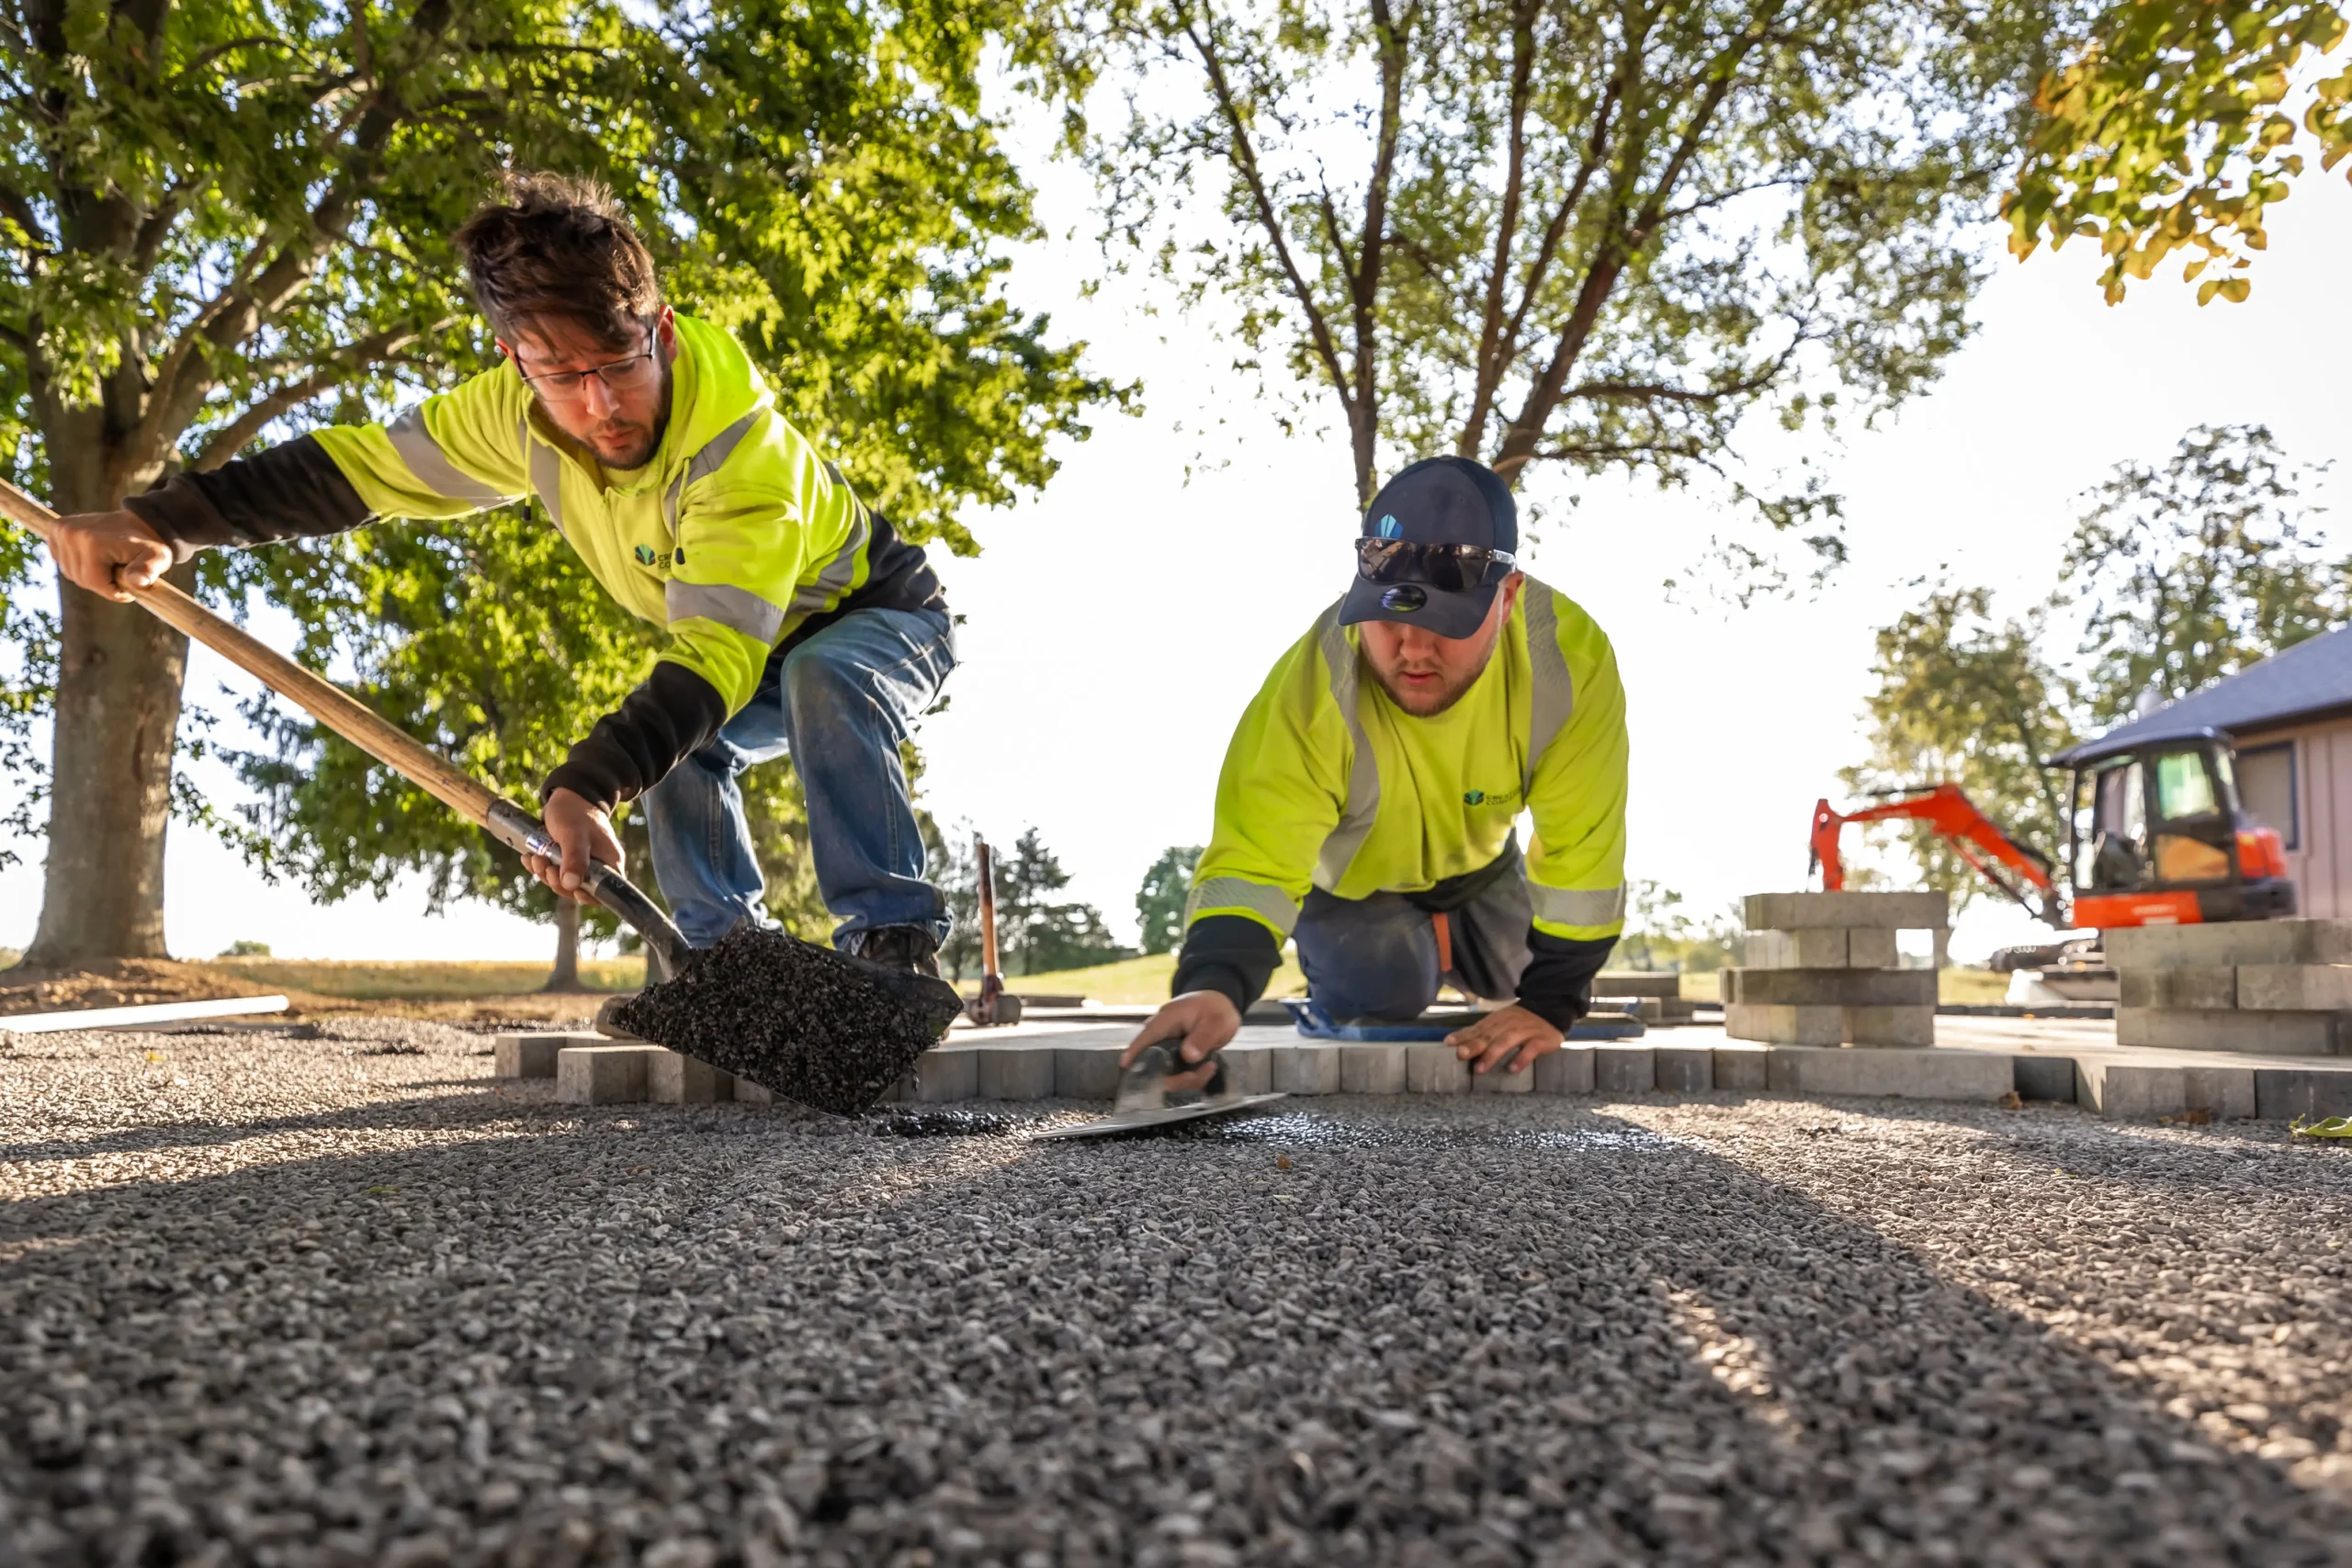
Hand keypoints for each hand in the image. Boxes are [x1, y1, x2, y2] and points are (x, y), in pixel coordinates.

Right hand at [46, 509, 173, 601]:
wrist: (139, 523)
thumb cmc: (149, 545)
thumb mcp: (158, 558)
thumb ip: (148, 571)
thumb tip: (137, 583)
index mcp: (91, 541)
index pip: (94, 583)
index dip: (115, 589)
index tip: (132, 580)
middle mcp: (70, 533)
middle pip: (82, 579)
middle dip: (104, 581)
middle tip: (121, 567)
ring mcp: (60, 530)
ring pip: (71, 573)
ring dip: (92, 574)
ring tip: (110, 560)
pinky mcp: (55, 530)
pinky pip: (63, 563)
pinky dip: (79, 564)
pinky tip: (95, 555)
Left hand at [526, 787, 623, 904]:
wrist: (566, 795)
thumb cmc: (575, 811)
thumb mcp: (574, 834)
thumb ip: (574, 859)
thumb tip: (571, 885)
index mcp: (609, 862)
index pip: (603, 892)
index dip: (585, 895)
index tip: (568, 887)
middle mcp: (598, 865)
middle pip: (578, 889)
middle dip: (557, 880)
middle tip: (546, 866)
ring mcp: (581, 863)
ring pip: (562, 881)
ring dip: (545, 872)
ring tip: (535, 857)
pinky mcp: (567, 859)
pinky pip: (553, 871)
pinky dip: (540, 867)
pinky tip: (530, 857)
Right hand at [1120, 989, 1240, 1091]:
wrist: (1220, 1006)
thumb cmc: (1215, 1009)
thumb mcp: (1216, 1021)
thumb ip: (1203, 1037)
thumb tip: (1188, 1056)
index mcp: (1167, 1020)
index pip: (1146, 1036)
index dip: (1135, 1052)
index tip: (1125, 1065)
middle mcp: (1162, 1035)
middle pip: (1155, 1063)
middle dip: (1176, 1077)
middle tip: (1199, 1075)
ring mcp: (1167, 1048)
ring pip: (1167, 1073)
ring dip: (1188, 1078)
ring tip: (1210, 1067)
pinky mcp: (1174, 1058)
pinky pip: (1178, 1074)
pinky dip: (1192, 1077)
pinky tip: (1208, 1068)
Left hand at [1446, 1002, 1562, 1074]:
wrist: (1552, 1007)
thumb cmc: (1521, 1021)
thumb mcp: (1501, 1022)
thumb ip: (1483, 1032)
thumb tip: (1459, 1043)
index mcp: (1498, 1020)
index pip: (1478, 1028)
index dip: (1463, 1035)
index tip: (1448, 1043)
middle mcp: (1509, 1024)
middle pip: (1489, 1034)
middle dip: (1474, 1045)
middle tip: (1460, 1055)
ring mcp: (1526, 1031)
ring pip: (1507, 1041)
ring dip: (1492, 1054)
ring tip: (1480, 1069)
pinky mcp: (1542, 1039)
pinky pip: (1531, 1049)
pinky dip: (1521, 1058)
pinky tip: (1512, 1069)